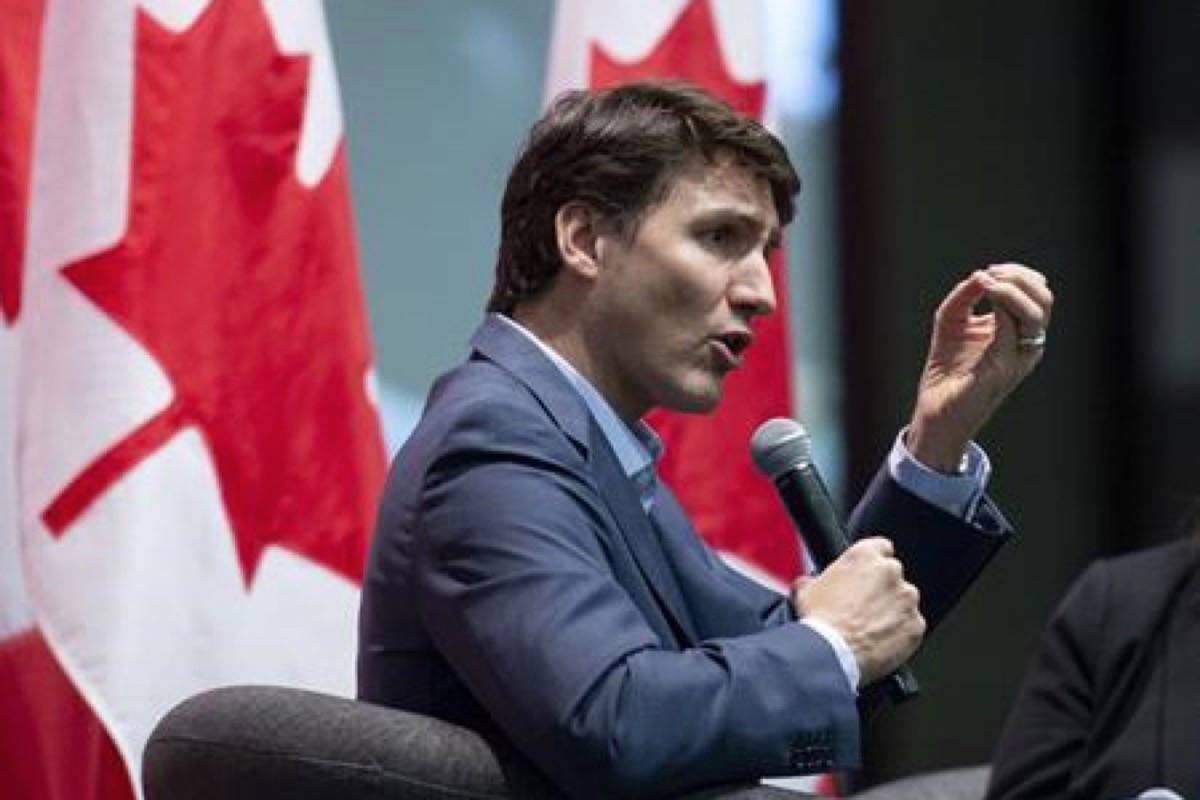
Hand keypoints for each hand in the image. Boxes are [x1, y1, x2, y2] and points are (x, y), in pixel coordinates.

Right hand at [792, 537, 924, 684]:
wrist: (832, 652)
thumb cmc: (821, 620)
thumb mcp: (806, 591)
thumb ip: (815, 580)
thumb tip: (809, 583)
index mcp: (865, 556)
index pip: (880, 546)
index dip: (872, 561)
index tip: (867, 574)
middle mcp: (891, 572)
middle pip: (893, 575)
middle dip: (882, 589)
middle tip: (863, 607)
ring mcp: (907, 599)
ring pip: (904, 601)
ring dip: (893, 611)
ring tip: (871, 628)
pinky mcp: (916, 625)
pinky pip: (912, 626)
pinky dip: (901, 633)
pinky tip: (881, 641)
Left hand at [908, 264, 1053, 471]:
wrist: (936, 406)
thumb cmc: (946, 365)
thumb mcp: (952, 320)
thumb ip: (965, 295)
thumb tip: (979, 275)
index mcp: (1020, 333)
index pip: (1038, 295)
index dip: (1020, 275)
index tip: (991, 269)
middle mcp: (1027, 344)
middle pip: (1045, 299)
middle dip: (1019, 278)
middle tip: (990, 273)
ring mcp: (1019, 357)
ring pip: (1036, 312)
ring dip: (1011, 289)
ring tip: (986, 281)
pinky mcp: (1003, 366)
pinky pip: (1011, 328)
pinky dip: (1000, 303)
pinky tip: (982, 293)